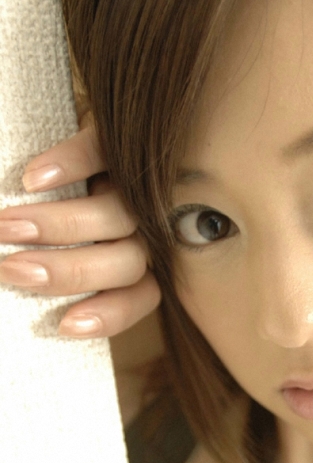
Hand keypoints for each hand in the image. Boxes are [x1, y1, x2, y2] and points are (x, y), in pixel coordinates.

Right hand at [0, 111, 160, 337]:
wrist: (85, 138)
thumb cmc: (66, 203)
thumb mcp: (63, 246)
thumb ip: (48, 268)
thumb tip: (12, 288)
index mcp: (138, 257)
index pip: (139, 295)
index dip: (110, 314)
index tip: (66, 325)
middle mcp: (147, 225)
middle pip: (125, 262)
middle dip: (68, 271)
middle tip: (11, 271)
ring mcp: (137, 182)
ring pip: (115, 216)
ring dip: (57, 226)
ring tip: (6, 228)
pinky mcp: (119, 136)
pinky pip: (102, 151)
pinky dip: (68, 165)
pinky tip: (32, 179)